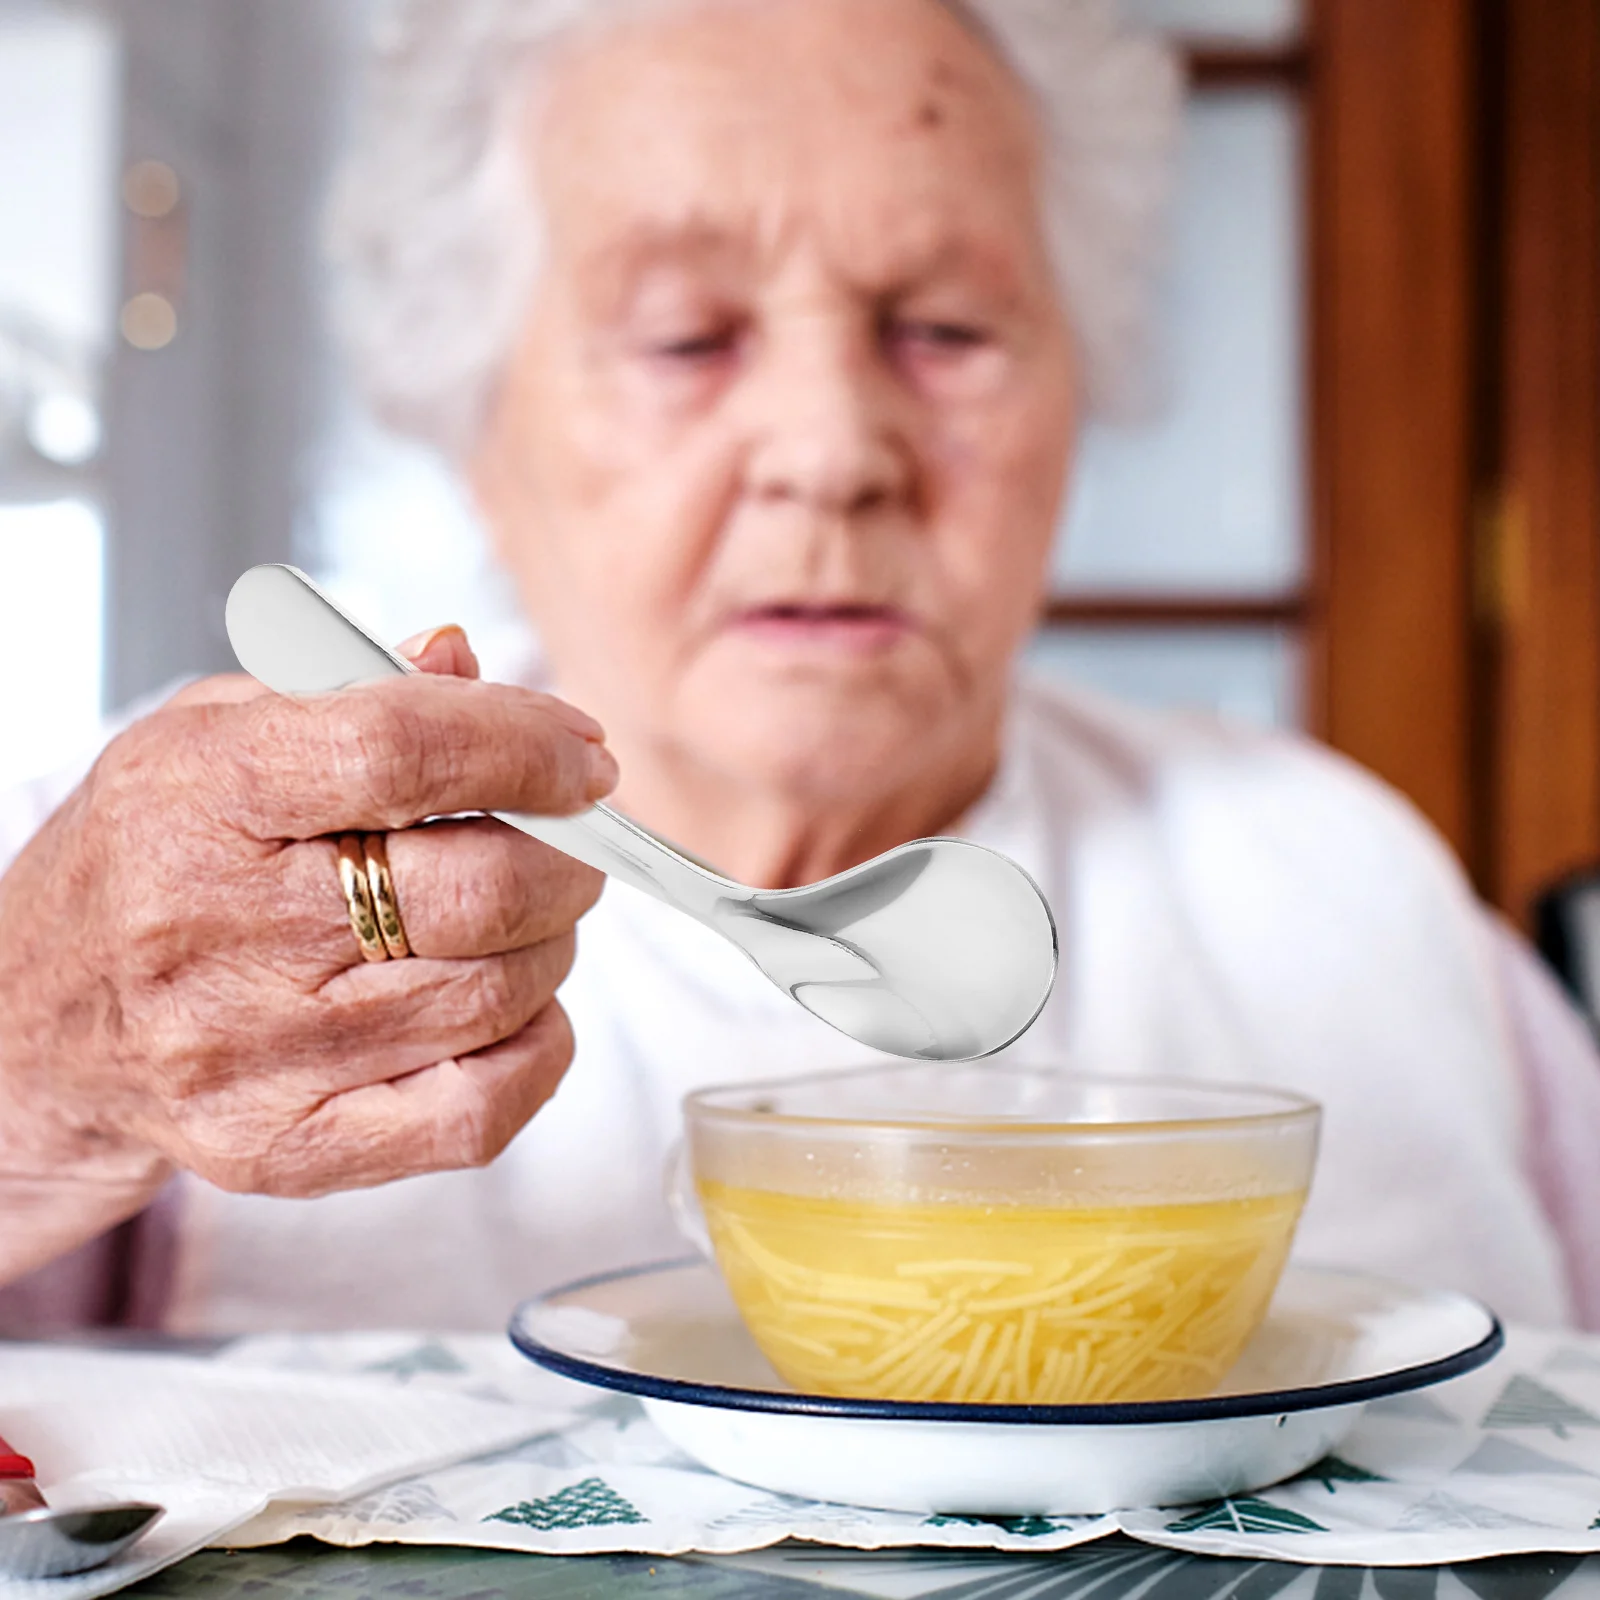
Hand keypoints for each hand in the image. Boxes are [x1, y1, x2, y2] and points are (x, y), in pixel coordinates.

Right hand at [0, 626, 614, 1284]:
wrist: (35, 1030)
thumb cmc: (151, 862)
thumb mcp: (211, 734)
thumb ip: (345, 686)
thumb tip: (464, 658)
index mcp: (204, 794)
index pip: (402, 750)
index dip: (525, 744)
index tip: (585, 757)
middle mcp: (221, 931)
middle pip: (478, 889)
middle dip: (569, 856)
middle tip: (575, 841)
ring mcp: (255, 1056)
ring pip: (497, 994)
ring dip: (554, 943)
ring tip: (528, 918)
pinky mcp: (289, 1148)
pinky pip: (479, 1113)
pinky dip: (540, 1048)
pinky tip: (518, 1007)